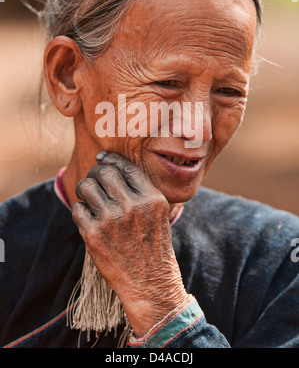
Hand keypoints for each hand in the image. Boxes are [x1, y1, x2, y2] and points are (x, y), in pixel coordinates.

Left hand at [71, 152, 187, 336]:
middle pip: (103, 172)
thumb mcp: (159, 214)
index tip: (102, 158)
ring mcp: (111, 220)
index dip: (111, 159)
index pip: (126, 166)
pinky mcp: (94, 235)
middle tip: (94, 178)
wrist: (151, 284)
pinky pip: (77, 209)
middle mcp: (132, 205)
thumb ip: (140, 191)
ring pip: (86, 187)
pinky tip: (88, 218)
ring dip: (84, 189)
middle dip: (95, 172)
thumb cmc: (154, 247)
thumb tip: (111, 166)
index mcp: (152, 198)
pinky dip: (80, 211)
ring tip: (88, 197)